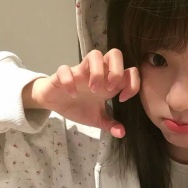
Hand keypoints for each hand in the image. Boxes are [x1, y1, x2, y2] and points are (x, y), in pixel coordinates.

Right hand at [23, 49, 139, 136]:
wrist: (55, 102)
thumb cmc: (79, 106)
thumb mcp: (97, 118)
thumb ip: (110, 124)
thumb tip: (121, 133)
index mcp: (109, 81)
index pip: (129, 70)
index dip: (132, 82)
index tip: (122, 98)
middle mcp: (98, 72)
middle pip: (115, 54)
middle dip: (116, 71)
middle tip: (110, 88)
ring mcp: (80, 71)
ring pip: (94, 54)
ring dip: (97, 72)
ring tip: (94, 90)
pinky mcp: (62, 74)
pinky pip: (65, 69)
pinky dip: (69, 81)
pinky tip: (72, 95)